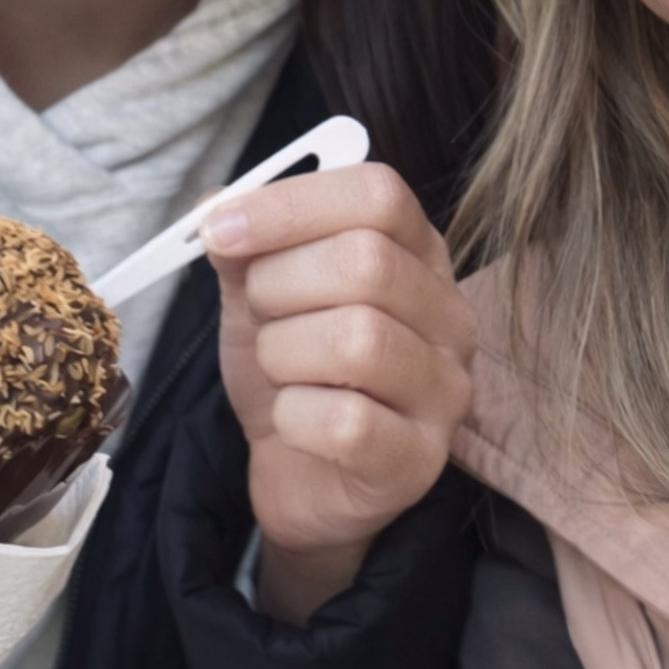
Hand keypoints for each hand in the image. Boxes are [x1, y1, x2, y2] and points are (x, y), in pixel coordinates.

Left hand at [202, 163, 475, 620]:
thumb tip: (219, 206)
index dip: (291, 205)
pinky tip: (291, 421)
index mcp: (419, 255)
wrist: (297, 474)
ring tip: (277, 369)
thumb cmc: (293, 372)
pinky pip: (348, 423)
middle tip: (256, 314)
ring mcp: (445, 391)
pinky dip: (294, 418)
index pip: (379, 195)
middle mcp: (449, 316)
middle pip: (368, 262)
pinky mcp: (421, 461)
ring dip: (283, 353)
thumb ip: (246, 246)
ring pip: (359, 340)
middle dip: (278, 285)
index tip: (220, 231)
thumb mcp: (261, 296)